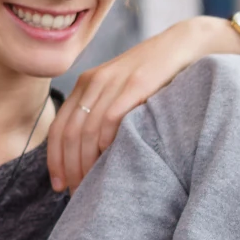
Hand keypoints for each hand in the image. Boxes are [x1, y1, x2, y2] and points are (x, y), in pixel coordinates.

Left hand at [47, 17, 236, 191]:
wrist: (185, 45)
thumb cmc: (156, 76)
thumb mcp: (122, 90)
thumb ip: (105, 112)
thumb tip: (92, 155)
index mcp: (86, 84)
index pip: (59, 128)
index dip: (55, 161)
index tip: (59, 186)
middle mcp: (93, 81)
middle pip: (69, 133)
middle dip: (70, 168)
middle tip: (77, 195)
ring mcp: (114, 81)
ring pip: (86, 130)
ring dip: (86, 163)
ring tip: (92, 186)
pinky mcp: (136, 83)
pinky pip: (110, 118)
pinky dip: (105, 143)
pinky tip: (108, 161)